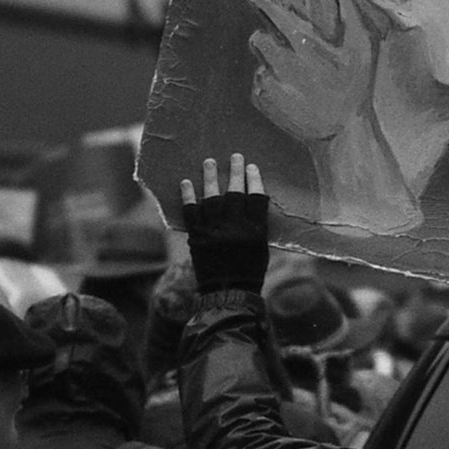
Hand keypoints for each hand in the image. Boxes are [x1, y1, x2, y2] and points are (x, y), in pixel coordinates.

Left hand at [179, 150, 270, 294]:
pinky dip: (189, 196)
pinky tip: (187, 182)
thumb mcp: (261, 247)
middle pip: (235, 193)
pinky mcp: (197, 236)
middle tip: (235, 156)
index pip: (256, 198)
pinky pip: (192, 212)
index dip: (254, 180)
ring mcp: (214, 231)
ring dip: (211, 178)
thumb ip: (257, 225)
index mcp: (254, 230)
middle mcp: (235, 227)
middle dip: (236, 172)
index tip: (252, 167)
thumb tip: (251, 203)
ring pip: (213, 198)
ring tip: (209, 162)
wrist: (228, 292)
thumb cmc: (249, 271)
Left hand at [249, 0, 375, 143]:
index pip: (270, 13)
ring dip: (270, 64)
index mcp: (302, 44)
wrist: (341, 132)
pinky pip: (258, 83)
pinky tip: (292, 93)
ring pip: (258, 62)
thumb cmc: (354, 87)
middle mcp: (280, 62)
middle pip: (256, 37)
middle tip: (286, 47)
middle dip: (266, 37)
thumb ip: (349, 11)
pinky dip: (270, 84)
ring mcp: (269, 83)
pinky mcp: (262, 100)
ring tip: (296, 77)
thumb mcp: (360, 48)